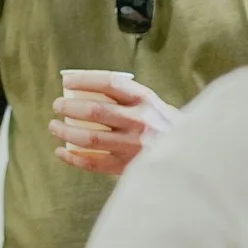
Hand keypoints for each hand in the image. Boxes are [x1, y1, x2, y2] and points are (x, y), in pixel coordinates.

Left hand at [50, 78, 174, 177]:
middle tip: (57, 105)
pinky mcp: (128, 168)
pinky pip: (94, 163)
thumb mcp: (156, 105)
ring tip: (54, 126)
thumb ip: (129, 98)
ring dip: (66, 131)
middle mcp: (140, 121)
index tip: (66, 81)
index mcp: (146, 100)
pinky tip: (61, 151)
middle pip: (94, 111)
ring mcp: (133, 146)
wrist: (193, 157)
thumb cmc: (167, 128)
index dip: (84, 80)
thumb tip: (88, 90)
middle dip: (69, 107)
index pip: (110, 83)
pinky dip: (73, 158)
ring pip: (89, 138)